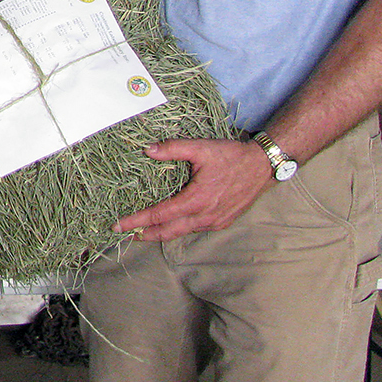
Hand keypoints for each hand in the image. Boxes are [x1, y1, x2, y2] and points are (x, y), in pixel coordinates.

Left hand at [114, 138, 273, 241]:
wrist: (262, 167)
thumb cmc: (232, 156)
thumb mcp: (201, 148)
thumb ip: (173, 148)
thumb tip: (148, 150)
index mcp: (196, 199)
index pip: (160, 215)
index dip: (137, 220)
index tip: (118, 225)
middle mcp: (205, 216)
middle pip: (168, 231)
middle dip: (145, 234)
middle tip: (125, 234)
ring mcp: (215, 221)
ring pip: (182, 232)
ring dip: (162, 233)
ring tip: (143, 231)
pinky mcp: (222, 222)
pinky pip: (195, 228)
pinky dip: (179, 228)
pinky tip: (170, 224)